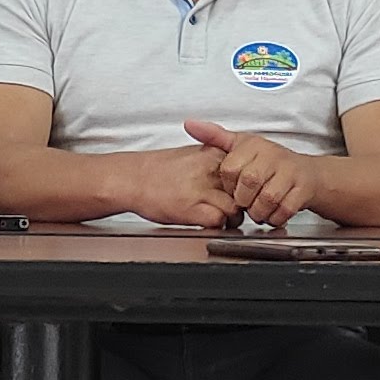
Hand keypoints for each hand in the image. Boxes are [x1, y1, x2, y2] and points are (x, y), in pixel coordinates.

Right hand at [113, 145, 240, 230]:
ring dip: (232, 218)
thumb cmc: (159, 169)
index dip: (248, 185)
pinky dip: (218, 226)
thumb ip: (216, 161)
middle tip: (238, 209)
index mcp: (212, 153)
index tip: (244, 192)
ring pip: (235, 207)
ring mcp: (200, 189)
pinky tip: (209, 224)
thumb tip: (239, 172)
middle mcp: (209, 169)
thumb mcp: (193, 154)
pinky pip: (218, 221)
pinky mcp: (190, 208)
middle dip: (244, 203)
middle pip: (245, 189)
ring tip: (224, 220)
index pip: (247, 169)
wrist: (132, 178)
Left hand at [187, 119, 319, 229]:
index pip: (230, 169)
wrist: (308, 175)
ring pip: (266, 199)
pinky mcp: (303, 189)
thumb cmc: (270, 162)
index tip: (234, 188)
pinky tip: (273, 213)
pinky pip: (284, 210)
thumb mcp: (241, 145)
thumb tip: (189, 124)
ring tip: (259, 208)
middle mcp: (273, 155)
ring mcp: (290, 172)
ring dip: (259, 211)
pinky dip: (275, 218)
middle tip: (247, 202)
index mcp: (254, 145)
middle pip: (248, 183)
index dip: (229, 185)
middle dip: (244, 200)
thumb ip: (214, 136)